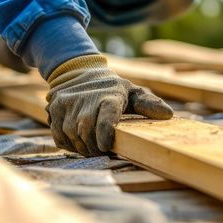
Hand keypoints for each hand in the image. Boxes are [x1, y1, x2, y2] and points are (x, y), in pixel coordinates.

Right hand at [46, 55, 173, 155]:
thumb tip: (169, 115)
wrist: (78, 72)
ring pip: (72, 135)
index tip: (107, 146)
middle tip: (102, 150)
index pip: (106, 117)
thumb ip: (148, 104)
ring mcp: (67, 103)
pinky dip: (69, 144)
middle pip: (86, 131)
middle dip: (94, 147)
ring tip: (91, 146)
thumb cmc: (111, 88)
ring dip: (82, 146)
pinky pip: (59, 136)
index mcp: (109, 96)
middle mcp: (85, 98)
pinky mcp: (54, 108)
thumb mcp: (132, 92)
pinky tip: (78, 141)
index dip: (105, 133)